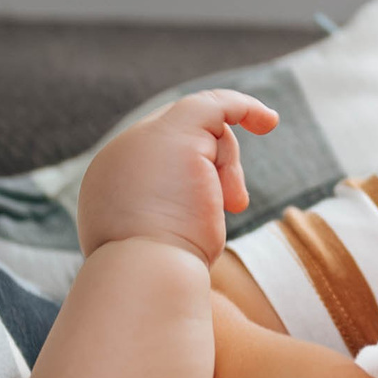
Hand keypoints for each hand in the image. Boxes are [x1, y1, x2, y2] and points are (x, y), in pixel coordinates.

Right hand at [78, 91, 278, 262]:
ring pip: (203, 129)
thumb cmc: (158, 274)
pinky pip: (214, 103)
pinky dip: (243, 107)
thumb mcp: (157, 245)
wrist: (145, 274)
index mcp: (109, 181)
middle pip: (183, 139)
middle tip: (234, 204)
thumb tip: (190, 217)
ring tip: (232, 203)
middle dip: (218, 165)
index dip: (198, 172)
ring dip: (228, 165)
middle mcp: (120, 154)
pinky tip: (268, 121)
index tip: (224, 202)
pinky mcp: (177, 134)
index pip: (160, 157)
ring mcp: (145, 139)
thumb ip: (165, 221)